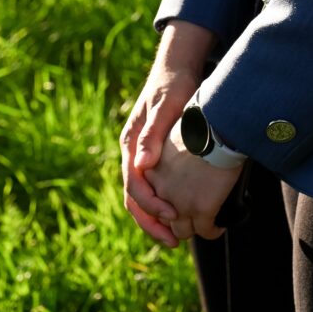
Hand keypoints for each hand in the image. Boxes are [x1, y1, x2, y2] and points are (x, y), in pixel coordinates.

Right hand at [120, 20, 216, 246]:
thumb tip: (142, 165)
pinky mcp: (157, 156)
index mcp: (131, 143)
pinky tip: (181, 215)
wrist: (176, 70)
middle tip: (173, 241)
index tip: (172, 215)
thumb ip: (152, 134)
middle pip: (134, 197)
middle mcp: (133, 153)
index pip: (133, 183)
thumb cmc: (172, 86)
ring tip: (176, 238)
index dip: (151, 203)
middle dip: (151, 222)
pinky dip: (164, 204)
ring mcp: (143, 156)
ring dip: (156, 218)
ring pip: (143, 196)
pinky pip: (155, 187)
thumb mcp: (165, 106)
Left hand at [144, 121, 242, 240]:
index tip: (170, 213)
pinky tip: (218, 226)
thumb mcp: (166, 130)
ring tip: (205, 224)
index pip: (142, 199)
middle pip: (162, 217)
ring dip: (193, 229)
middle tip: (188, 220)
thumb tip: (146, 164)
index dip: (156, 211)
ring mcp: (179, 201)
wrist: (218, 125)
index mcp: (148, 170)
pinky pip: (206, 231)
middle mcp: (159, 189)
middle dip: (174, 223)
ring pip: (182, 230)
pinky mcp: (201, 208)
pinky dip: (212, 231)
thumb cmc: (196, 122)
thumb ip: (155, 150)